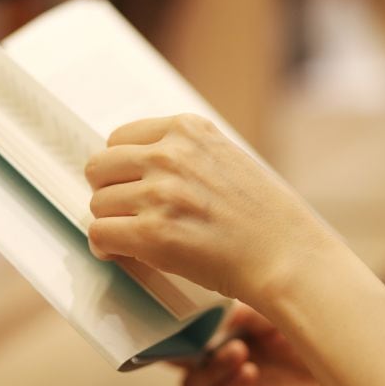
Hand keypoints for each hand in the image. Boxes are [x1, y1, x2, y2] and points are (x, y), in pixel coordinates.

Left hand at [84, 114, 340, 305]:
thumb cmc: (263, 216)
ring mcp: (159, 192)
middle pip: (99, 168)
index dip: (120, 167)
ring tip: (132, 238)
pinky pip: (101, 235)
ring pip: (98, 204)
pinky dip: (106, 248)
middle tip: (126, 214)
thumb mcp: (227, 157)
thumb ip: (185, 153)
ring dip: (110, 223)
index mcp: (187, 130)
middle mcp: (169, 154)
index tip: (129, 186)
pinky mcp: (153, 233)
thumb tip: (136, 166)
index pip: (119, 138)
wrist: (286, 255)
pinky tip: (122, 254)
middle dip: (108, 192)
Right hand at [177, 304, 358, 385]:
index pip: (190, 327)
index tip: (174, 310)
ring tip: (238, 352)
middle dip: (177, 349)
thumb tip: (223, 317)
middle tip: (193, 337)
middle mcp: (227, 360)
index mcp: (232, 330)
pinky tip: (250, 374)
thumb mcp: (285, 314)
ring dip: (210, 368)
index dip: (175, 322)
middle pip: (180, 360)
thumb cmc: (325, 340)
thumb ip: (252, 313)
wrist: (362, 381)